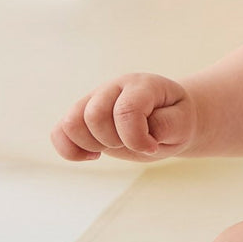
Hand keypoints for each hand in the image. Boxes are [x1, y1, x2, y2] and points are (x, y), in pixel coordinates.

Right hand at [51, 74, 196, 162]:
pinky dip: (70, 151)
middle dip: (114, 142)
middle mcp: (113, 88)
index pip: (126, 110)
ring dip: (92, 145)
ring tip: (113, 148)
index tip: (153, 148)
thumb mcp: (183, 123)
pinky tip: (93, 155)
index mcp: (141, 85)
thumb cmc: (175, 119)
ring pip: (71, 125)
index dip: (137, 138)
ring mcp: (93, 100)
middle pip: (93, 117)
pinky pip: (59, 133)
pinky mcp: (80, 116)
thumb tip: (143, 132)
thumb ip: (167, 125)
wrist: (168, 117)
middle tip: (134, 145)